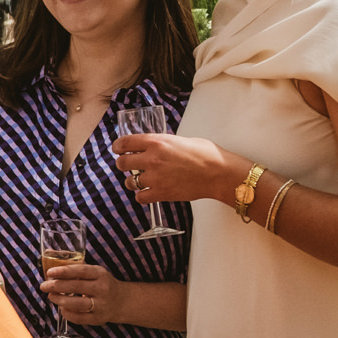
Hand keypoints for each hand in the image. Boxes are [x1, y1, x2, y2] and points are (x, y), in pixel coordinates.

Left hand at [40, 261, 127, 326]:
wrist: (122, 301)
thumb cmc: (101, 284)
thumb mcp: (94, 272)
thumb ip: (74, 266)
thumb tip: (50, 252)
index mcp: (101, 274)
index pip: (81, 271)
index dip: (64, 271)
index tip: (50, 272)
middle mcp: (103, 289)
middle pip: (75, 287)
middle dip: (56, 286)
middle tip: (44, 286)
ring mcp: (101, 305)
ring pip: (75, 304)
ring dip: (59, 300)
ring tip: (52, 296)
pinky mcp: (98, 319)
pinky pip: (77, 317)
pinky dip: (66, 313)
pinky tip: (62, 308)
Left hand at [113, 131, 240, 205]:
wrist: (219, 173)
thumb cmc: (207, 155)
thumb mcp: (182, 140)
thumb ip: (164, 143)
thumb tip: (156, 147)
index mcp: (157, 142)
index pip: (125, 143)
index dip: (118, 146)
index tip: (118, 149)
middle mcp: (152, 159)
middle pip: (122, 163)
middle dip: (123, 164)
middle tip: (128, 166)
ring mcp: (155, 178)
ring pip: (129, 182)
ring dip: (132, 181)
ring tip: (141, 181)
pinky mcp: (161, 193)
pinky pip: (140, 197)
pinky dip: (142, 195)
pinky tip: (149, 192)